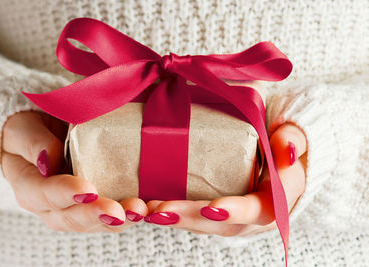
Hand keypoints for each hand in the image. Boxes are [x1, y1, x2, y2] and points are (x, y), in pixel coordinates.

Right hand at [1, 111, 147, 232]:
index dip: (66, 194)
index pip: (44, 194)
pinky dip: (130, 214)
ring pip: (96, 223)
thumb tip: (47, 160)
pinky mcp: (96, 206)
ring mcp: (75, 209)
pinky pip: (112, 216)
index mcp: (30, 186)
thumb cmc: (30, 133)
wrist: (42, 140)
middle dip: (97, 215)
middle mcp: (51, 206)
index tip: (89, 190)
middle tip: (118, 212)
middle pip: (72, 218)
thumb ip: (33, 142)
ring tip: (139, 212)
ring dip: (119, 220)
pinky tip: (148, 209)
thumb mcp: (23, 129)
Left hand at [143, 121, 306, 236]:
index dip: (236, 212)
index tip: (209, 208)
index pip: (260, 210)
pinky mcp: (220, 213)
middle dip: (191, 218)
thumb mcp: (294, 137)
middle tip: (160, 210)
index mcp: (277, 199)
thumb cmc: (283, 145)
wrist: (281, 159)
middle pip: (224, 224)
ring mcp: (236, 218)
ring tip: (149, 211)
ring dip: (177, 220)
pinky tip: (152, 208)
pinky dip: (176, 215)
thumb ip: (293, 139)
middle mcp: (255, 216)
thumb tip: (286, 150)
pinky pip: (198, 219)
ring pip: (206, 226)